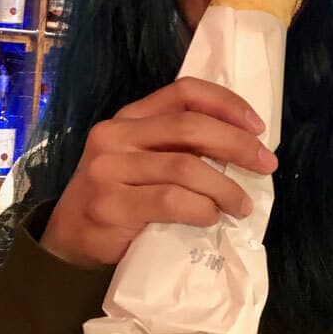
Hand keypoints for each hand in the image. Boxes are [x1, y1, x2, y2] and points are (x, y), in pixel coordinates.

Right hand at [40, 77, 276, 267]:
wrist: (66, 241)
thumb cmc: (118, 199)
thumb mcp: (142, 161)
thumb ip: (177, 147)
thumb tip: (242, 147)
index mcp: (129, 118)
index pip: (184, 92)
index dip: (226, 104)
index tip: (258, 126)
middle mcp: (115, 135)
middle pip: (189, 127)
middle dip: (237, 144)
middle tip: (265, 165)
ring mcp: (109, 169)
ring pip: (184, 167)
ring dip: (224, 187)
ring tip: (241, 205)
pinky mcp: (110, 205)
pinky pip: (171, 201)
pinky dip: (201, 209)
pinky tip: (212, 218)